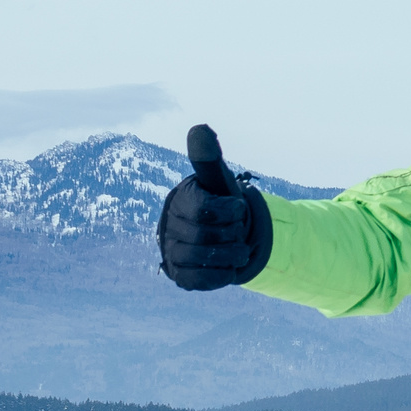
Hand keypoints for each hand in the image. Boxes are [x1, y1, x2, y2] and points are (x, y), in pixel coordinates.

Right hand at [158, 124, 271, 289]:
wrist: (219, 234)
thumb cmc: (219, 203)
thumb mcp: (218, 181)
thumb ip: (209, 159)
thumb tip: (199, 129)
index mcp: (180, 200)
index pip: (205, 209)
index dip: (231, 212)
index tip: (239, 209)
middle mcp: (169, 226)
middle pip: (203, 237)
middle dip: (232, 235)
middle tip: (240, 232)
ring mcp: (171, 253)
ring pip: (201, 259)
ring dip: (231, 256)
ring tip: (241, 251)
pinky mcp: (180, 275)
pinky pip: (198, 281)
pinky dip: (221, 275)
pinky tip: (231, 267)